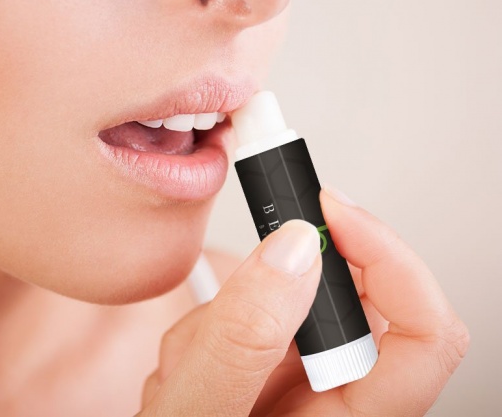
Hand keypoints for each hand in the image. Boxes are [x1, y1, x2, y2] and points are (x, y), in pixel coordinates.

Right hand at [138, 185, 469, 415]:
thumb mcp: (195, 410)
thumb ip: (241, 340)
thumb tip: (295, 249)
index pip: (423, 336)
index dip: (388, 259)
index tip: (330, 212)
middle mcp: (337, 401)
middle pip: (352, 302)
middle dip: (274, 288)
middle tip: (223, 302)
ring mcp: (304, 383)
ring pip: (294, 300)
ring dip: (227, 313)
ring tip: (185, 363)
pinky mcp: (273, 366)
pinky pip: (257, 309)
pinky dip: (211, 322)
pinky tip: (186, 363)